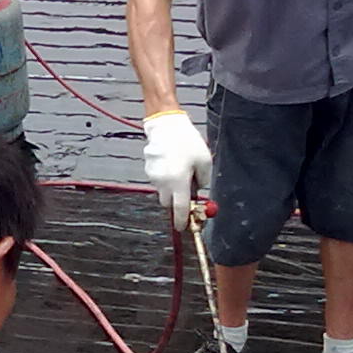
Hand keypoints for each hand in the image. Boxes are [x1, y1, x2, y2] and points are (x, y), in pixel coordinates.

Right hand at [142, 110, 210, 230]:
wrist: (166, 125)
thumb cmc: (187, 142)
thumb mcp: (204, 161)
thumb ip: (203, 180)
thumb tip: (198, 189)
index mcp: (179, 183)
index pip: (180, 209)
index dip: (182, 221)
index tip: (184, 227)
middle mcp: (164, 183)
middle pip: (168, 203)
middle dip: (175, 201)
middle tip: (185, 191)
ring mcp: (154, 176)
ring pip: (162, 190)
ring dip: (170, 187)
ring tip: (179, 168)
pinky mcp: (148, 169)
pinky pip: (158, 180)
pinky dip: (164, 176)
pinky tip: (170, 161)